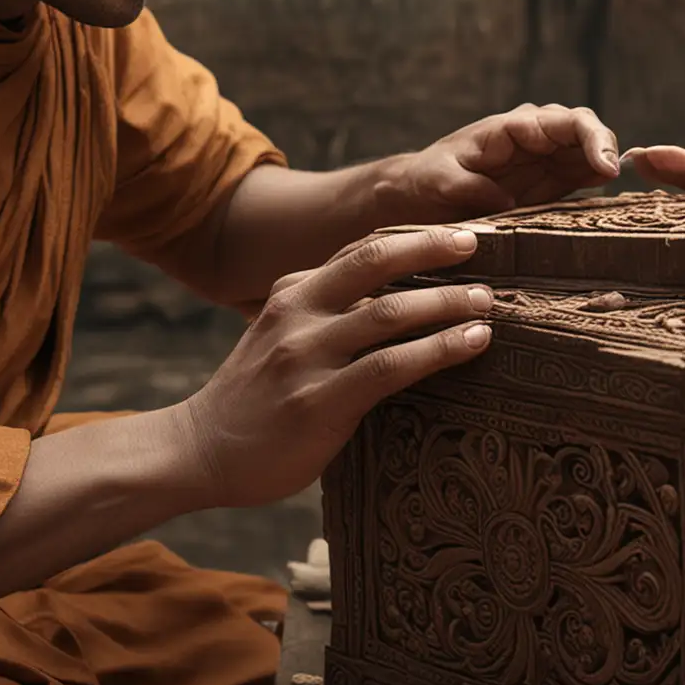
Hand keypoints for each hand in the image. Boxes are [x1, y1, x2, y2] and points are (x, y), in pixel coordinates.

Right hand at [175, 226, 494, 506]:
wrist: (198, 452)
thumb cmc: (255, 399)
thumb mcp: (282, 337)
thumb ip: (329, 315)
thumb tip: (404, 302)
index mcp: (292, 291)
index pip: (361, 248)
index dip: (415, 236)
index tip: (462, 231)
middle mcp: (297, 312)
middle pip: (376, 261)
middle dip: (434, 248)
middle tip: (482, 246)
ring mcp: (305, 356)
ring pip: (390, 312)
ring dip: (447, 302)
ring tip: (487, 302)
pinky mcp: (319, 401)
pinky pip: (389, 367)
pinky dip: (438, 350)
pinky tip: (472, 344)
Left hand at [396, 102, 621, 217]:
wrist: (422, 192)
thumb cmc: (429, 179)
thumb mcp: (440, 181)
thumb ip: (469, 187)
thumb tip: (505, 201)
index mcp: (513, 127)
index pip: (565, 121)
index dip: (591, 139)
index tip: (604, 167)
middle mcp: (536, 136)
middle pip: (586, 130)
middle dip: (606, 149)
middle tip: (613, 180)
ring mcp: (546, 157)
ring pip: (590, 152)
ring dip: (605, 169)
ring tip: (618, 197)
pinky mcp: (550, 181)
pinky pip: (582, 177)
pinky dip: (598, 185)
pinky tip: (607, 204)